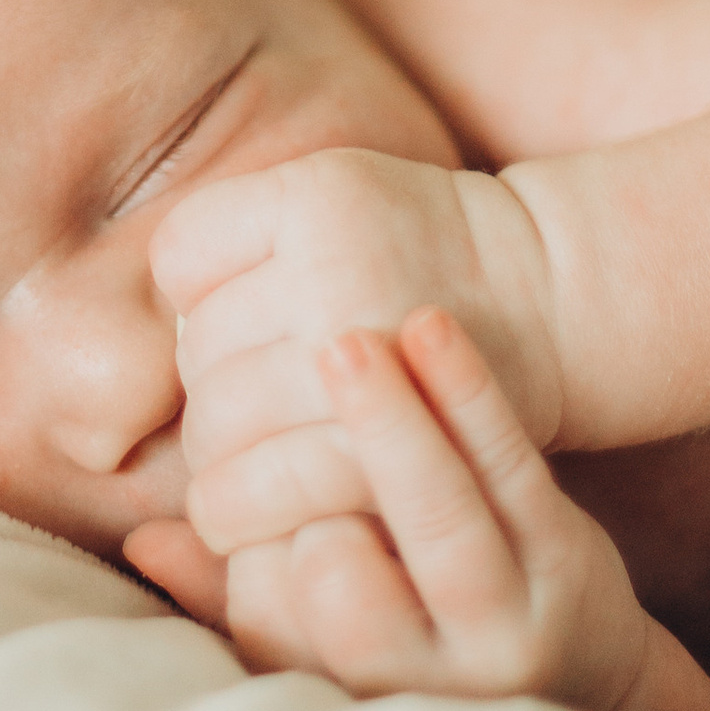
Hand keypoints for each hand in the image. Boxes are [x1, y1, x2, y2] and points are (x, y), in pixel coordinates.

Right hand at [136, 310, 649, 710]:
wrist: (579, 666)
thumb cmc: (419, 631)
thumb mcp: (326, 638)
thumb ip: (231, 590)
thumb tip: (140, 543)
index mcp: (350, 686)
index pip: (270, 614)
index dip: (247, 537)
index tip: (232, 468)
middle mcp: (427, 670)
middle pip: (342, 592)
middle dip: (299, 495)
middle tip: (262, 399)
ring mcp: (503, 612)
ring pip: (437, 521)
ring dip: (388, 426)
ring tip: (341, 343)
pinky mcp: (563, 554)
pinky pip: (511, 468)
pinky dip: (467, 395)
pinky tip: (428, 326)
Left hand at [152, 146, 562, 564]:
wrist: (545, 295)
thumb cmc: (410, 250)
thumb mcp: (332, 193)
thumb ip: (241, 241)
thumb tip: (164, 338)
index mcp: (315, 194)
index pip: (181, 256)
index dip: (195, 295)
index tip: (243, 316)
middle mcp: (335, 264)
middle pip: (197, 351)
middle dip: (209, 387)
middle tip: (250, 404)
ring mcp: (362, 352)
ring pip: (218, 423)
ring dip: (215, 456)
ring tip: (242, 461)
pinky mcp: (384, 442)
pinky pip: (267, 483)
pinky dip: (237, 510)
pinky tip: (238, 517)